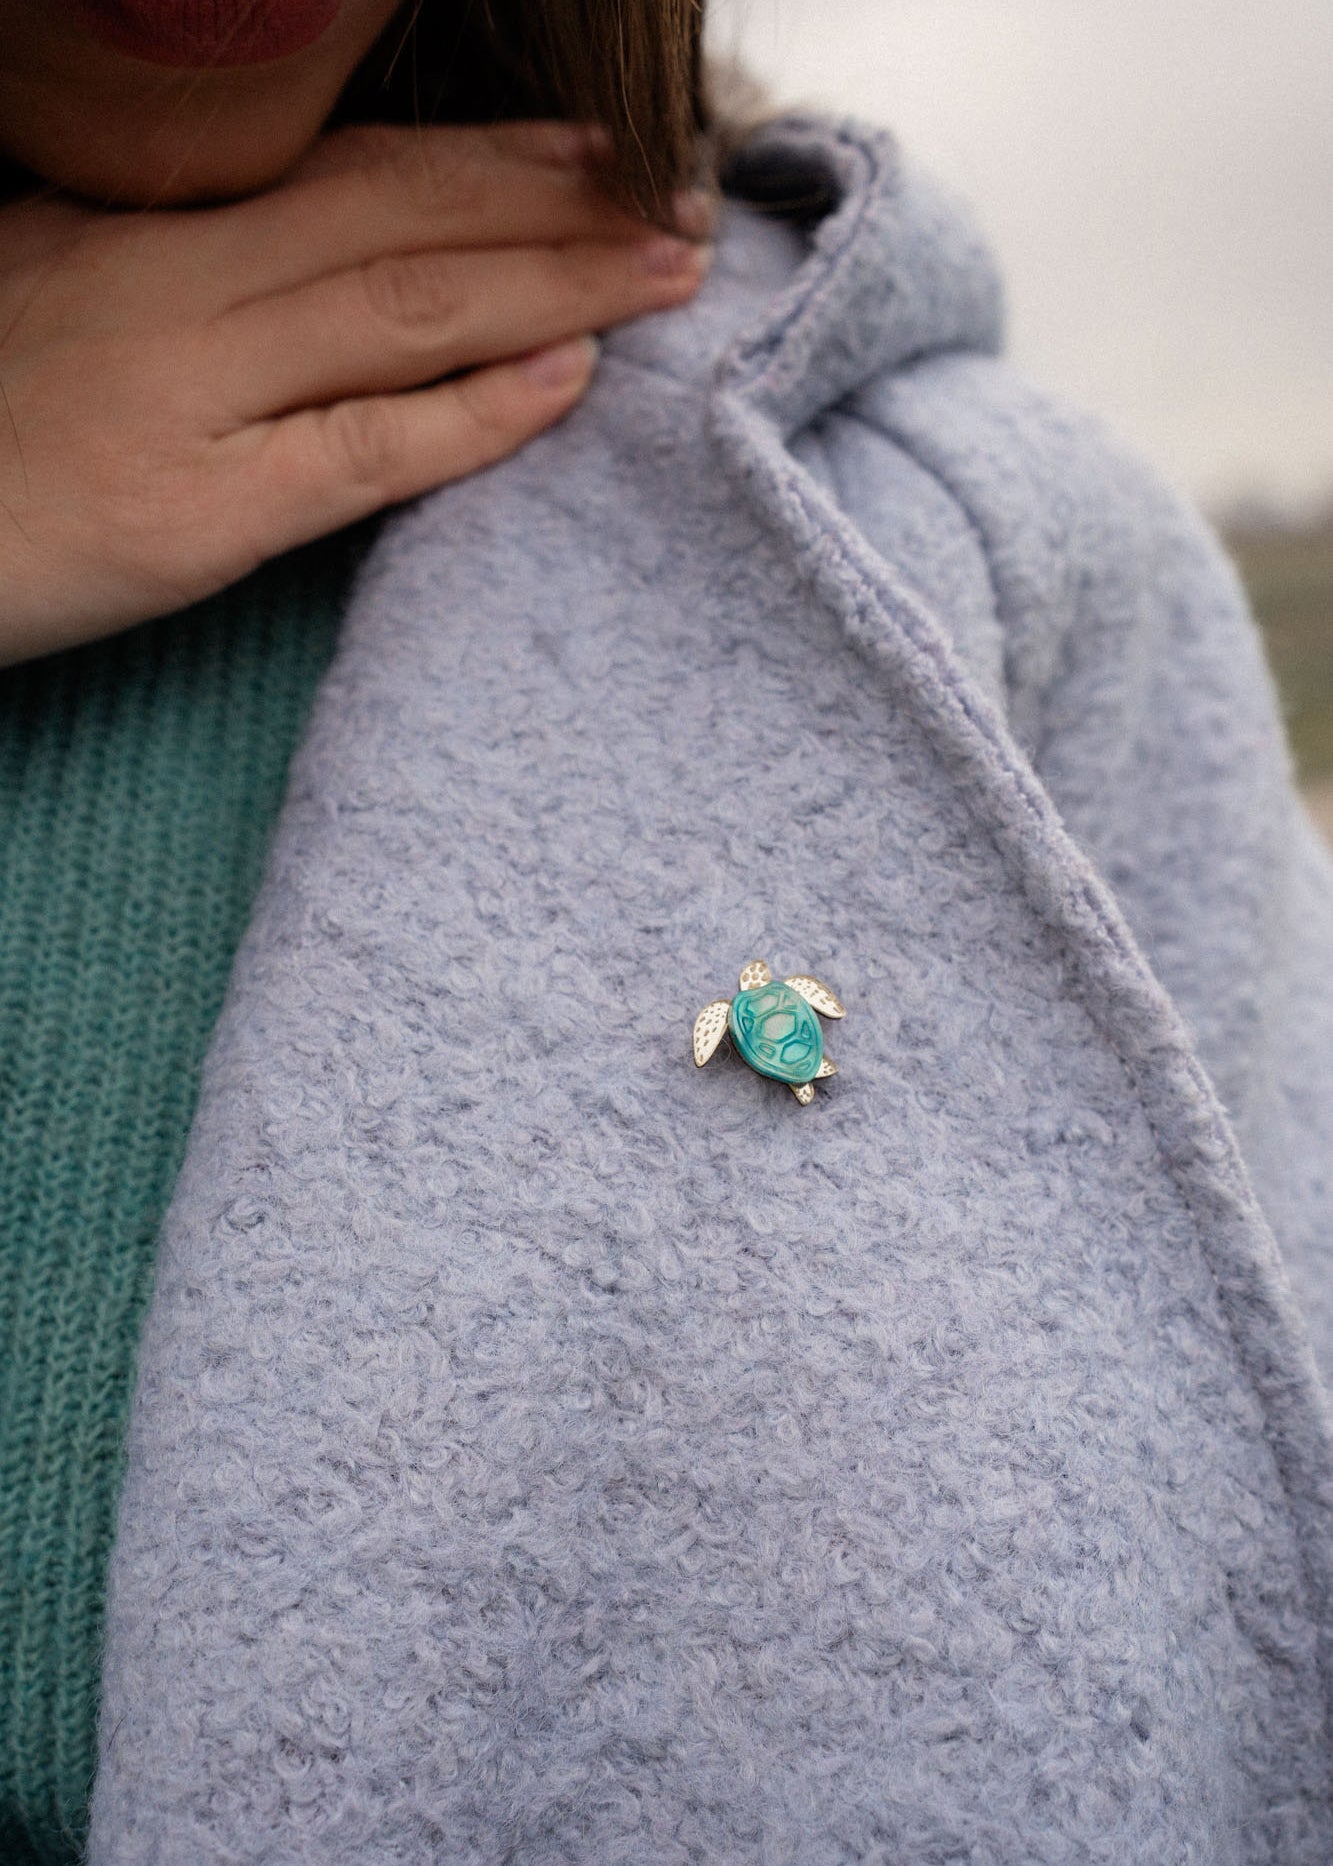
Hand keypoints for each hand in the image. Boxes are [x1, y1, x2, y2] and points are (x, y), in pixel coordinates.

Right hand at [0, 120, 712, 666]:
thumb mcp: (43, 275)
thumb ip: (162, 245)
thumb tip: (276, 224)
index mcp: (147, 227)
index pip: (351, 168)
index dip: (488, 156)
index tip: (594, 148)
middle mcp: (179, 290)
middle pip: (404, 217)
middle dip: (555, 202)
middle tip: (672, 197)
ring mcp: (192, 396)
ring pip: (407, 310)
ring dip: (554, 284)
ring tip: (661, 270)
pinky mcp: (199, 515)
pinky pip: (366, 449)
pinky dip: (475, 413)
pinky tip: (570, 380)